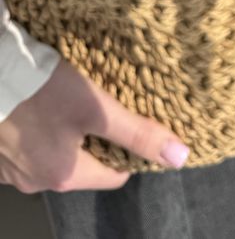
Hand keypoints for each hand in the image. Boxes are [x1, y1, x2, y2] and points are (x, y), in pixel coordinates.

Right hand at [0, 59, 189, 192]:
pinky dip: (41, 134)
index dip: (129, 152)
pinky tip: (45, 109)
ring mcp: (11, 170)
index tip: (135, 126)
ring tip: (75, 105)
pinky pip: (29, 150)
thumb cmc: (45, 90)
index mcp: (64, 176)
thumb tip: (180, 158)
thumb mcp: (98, 108)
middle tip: (107, 109)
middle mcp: (35, 183)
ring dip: (67, 137)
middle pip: (84, 166)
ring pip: (55, 157)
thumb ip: (138, 134)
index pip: (114, 177)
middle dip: (98, 141)